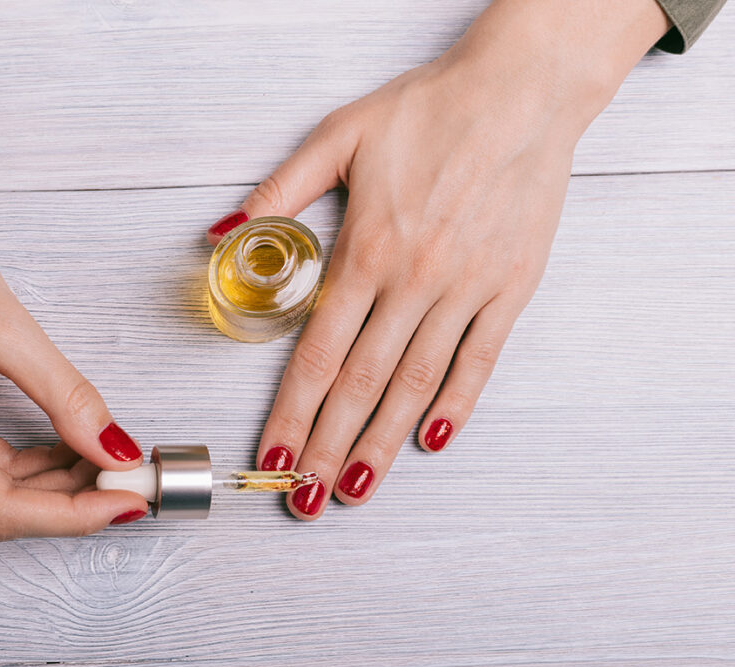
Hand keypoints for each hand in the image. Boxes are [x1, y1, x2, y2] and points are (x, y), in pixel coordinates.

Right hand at [0, 114, 148, 537]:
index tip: (126, 500)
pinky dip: (31, 467)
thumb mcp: (8, 330)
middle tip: (127, 481)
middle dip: (67, 503)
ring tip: (106, 460)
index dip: (70, 515)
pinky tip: (71, 448)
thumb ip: (66, 397)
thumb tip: (114, 449)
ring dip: (53, 487)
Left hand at [208, 0, 667, 518]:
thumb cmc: (428, 111)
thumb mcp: (339, 137)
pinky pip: (479, 360)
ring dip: (382, 442)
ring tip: (355, 487)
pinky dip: (455, 404)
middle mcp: (413, 281)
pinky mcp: (510, 289)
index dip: (291, 415)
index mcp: (365, 251)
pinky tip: (431, 441)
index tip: (271, 458)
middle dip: (326, 447)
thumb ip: (278, 192)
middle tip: (304, 498)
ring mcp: (465, 289)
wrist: (521, 92)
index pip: (316, 354)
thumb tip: (221, 234)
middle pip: (360, 383)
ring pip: (415, 383)